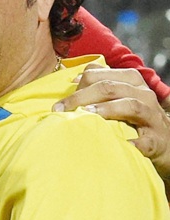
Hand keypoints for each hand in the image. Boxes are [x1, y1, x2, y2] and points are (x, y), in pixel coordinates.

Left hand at [53, 64, 169, 178]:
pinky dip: (133, 143)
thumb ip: (100, 84)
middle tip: (61, 110)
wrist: (166, 141)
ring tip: (87, 115)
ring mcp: (152, 116)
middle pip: (110, 87)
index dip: (78, 84)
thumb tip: (73, 79)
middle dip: (82, 97)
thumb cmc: (135, 117)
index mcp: (131, 81)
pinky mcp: (157, 140)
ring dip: (107, 109)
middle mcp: (143, 94)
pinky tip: (120, 144)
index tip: (60, 102)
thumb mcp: (120, 95)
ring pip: (131, 105)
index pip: (101, 75)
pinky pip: (146, 141)